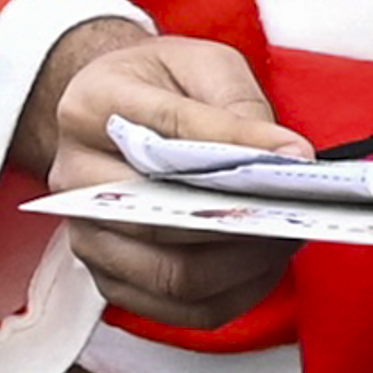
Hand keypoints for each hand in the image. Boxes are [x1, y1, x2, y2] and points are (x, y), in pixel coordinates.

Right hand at [27, 16, 296, 336]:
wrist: (111, 112)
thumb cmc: (159, 85)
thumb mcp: (200, 64)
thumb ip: (237, 105)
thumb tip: (286, 156)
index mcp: (90, 108)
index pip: (168, 131)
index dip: (237, 144)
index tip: (296, 155)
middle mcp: (75, 179)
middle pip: (161, 222)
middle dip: (240, 223)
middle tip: (297, 212)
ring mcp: (88, 235)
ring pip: (170, 277)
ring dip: (241, 266)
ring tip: (285, 238)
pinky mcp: (109, 276)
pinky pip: (177, 308)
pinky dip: (231, 294)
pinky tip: (262, 266)